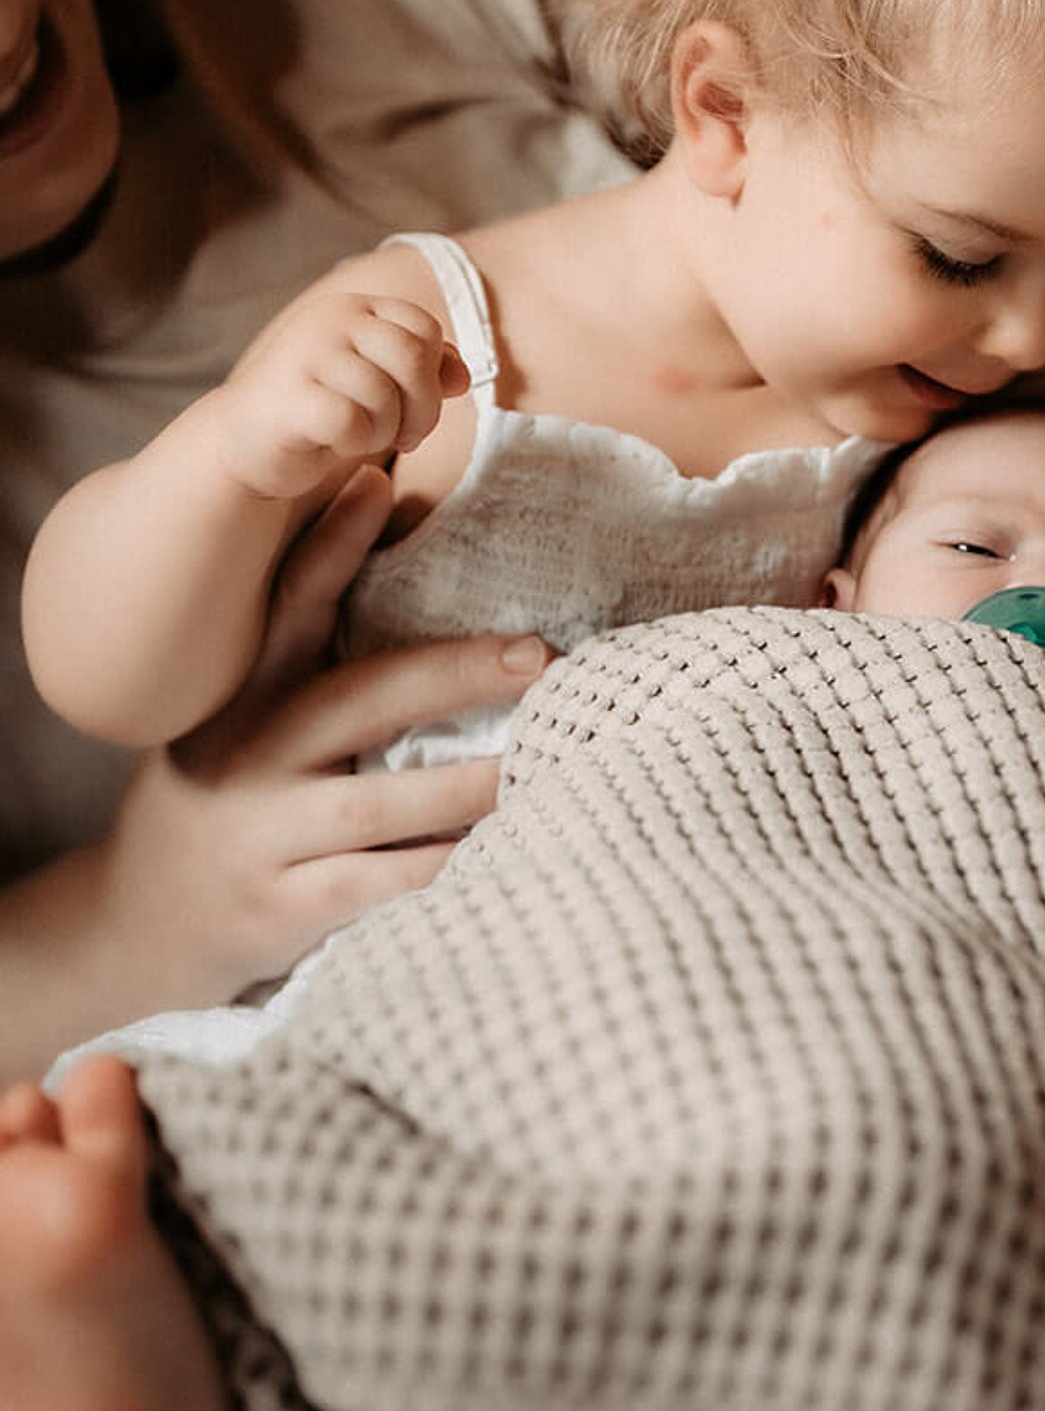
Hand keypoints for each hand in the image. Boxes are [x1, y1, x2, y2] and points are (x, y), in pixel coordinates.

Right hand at [88, 467, 547, 1021]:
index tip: (376, 479)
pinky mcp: (280, 909)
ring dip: (474, 784)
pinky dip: (443, 870)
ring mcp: (261, 836)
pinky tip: (501, 858)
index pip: (288, 608)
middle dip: (455, 671)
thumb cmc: (214, 808)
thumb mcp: (233, 726)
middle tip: (538, 652)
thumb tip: (392, 563)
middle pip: (360, 699)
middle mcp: (246, 758)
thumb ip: (300, 667)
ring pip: (382, 800)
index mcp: (241, 701)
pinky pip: (380, 884)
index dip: (329, 543)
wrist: (129, 931)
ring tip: (550, 760)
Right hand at [210, 286, 466, 501]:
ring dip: (384, 430)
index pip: (425, 330)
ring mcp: (305, 353)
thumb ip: (423, 370)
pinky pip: (353, 422)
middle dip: (421, 409)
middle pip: (413, 358)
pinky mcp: (289, 396)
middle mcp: (329, 319)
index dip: (432, 375)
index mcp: (355, 307)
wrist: (245, 445)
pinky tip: (332, 442)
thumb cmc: (322, 411)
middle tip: (404, 437)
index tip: (416, 409)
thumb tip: (462, 378)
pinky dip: (354, 442)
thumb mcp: (380, 383)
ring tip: (360, 437)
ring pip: (385, 394)